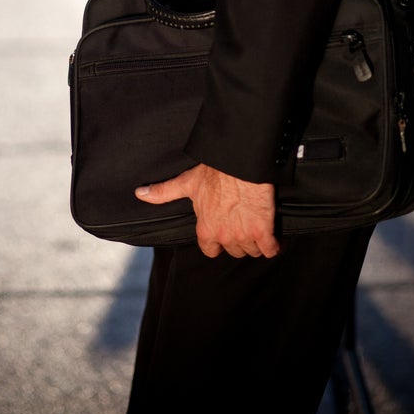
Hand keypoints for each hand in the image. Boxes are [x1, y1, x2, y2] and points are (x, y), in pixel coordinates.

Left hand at [135, 164, 279, 258]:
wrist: (241, 162)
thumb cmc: (215, 170)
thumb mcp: (187, 182)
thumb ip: (164, 192)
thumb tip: (139, 193)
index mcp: (206, 229)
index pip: (210, 250)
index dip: (217, 241)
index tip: (223, 231)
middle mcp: (224, 237)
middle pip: (234, 251)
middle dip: (238, 239)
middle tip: (242, 223)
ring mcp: (244, 236)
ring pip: (252, 251)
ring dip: (256, 241)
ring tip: (257, 226)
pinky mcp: (264, 231)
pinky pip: (271, 249)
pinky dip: (274, 244)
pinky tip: (274, 236)